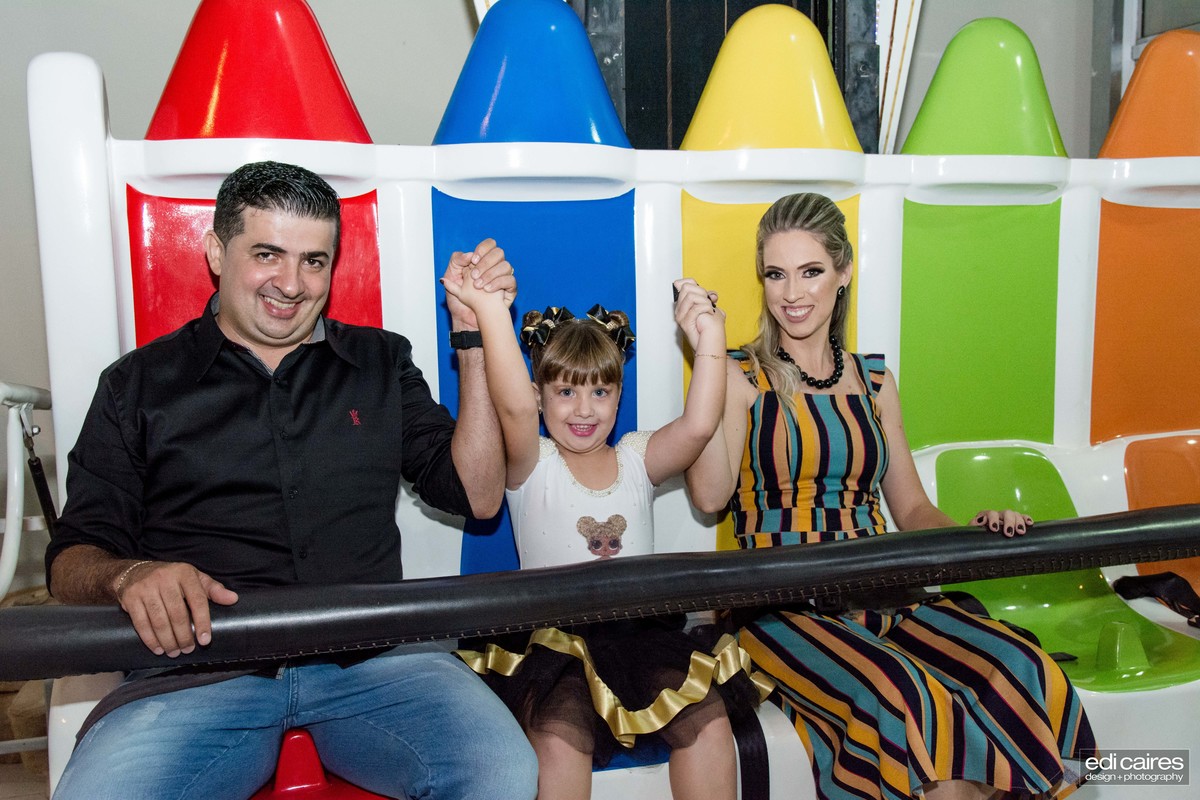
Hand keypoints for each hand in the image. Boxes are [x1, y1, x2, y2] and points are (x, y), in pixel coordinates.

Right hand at [116, 561, 238, 656]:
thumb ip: (213, 589)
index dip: (203, 622)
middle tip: (188, 649)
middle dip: (184, 636)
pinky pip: (141, 623)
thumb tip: (233, 599)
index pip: (198, 600)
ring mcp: (146, 588)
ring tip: (174, 651)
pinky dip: (150, 639)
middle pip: (178, 614)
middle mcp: (165, 578)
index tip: (205, 640)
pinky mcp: (130, 598)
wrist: (134, 572)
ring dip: (168, 641)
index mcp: (185, 573)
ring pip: (160, 621)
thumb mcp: (194, 578)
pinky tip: (158, 648)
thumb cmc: (171, 578)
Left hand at [443, 239, 516, 328]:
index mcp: (481, 261)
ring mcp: (503, 277)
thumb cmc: (459, 300)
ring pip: (506, 265)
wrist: (466, 319)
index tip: (473, 260)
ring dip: (491, 274)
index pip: (489, 245)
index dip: (482, 249)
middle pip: (499, 252)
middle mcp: (494, 267)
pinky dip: (498, 283)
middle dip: (486, 262)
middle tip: (474, 276)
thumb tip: (469, 255)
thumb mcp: (451, 277)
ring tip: (479, 286)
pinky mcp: (510, 289)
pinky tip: (488, 290)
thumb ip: (456, 261)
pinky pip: (511, 280)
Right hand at [673, 279, 723, 349]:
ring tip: (709, 310)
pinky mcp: (684, 323)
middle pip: (686, 288)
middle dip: (701, 293)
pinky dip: (706, 309)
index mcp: (684, 304)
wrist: (710, 343)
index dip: (694, 284)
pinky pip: (696, 309)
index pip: (683, 284)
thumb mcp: (711, 309)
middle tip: (708, 303)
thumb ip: (710, 299)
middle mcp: (680, 309)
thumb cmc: (710, 328)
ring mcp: (681, 316)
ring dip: (704, 302)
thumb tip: (712, 295)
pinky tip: (709, 314)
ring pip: (690, 296)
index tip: (705, 293)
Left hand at [971, 509, 1032, 537]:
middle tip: (1009, 533)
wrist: (976, 540)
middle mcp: (997, 515)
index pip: (991, 513)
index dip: (993, 519)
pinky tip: (1030, 523)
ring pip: (1015, 514)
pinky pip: (1022, 518)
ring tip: (1021, 532)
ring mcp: (1006, 518)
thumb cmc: (974, 536)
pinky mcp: (1014, 523)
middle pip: (1006, 513)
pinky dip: (1026, 519)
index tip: (994, 529)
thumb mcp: (971, 531)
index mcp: (985, 516)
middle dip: (1009, 522)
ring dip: (1019, 522)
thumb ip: (973, 525)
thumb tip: (982, 521)